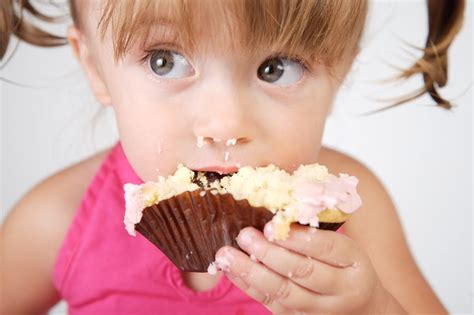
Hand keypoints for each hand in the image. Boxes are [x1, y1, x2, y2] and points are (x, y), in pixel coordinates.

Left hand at [215, 224, 401, 313]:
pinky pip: (270, 302)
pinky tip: (230, 270)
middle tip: (245, 235)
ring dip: (251, 272)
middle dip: (269, 253)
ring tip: (226, 255)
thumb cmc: (347, 266)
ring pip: (284, 292)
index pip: (327, 249)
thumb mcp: (345, 246)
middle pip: (303, 272)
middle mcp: (341, 290)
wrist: (362, 308)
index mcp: (355, 264)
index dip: (298, 237)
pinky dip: (247, 285)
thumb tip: (280, 206)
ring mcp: (320, 310)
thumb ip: (317, 229)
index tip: (271, 224)